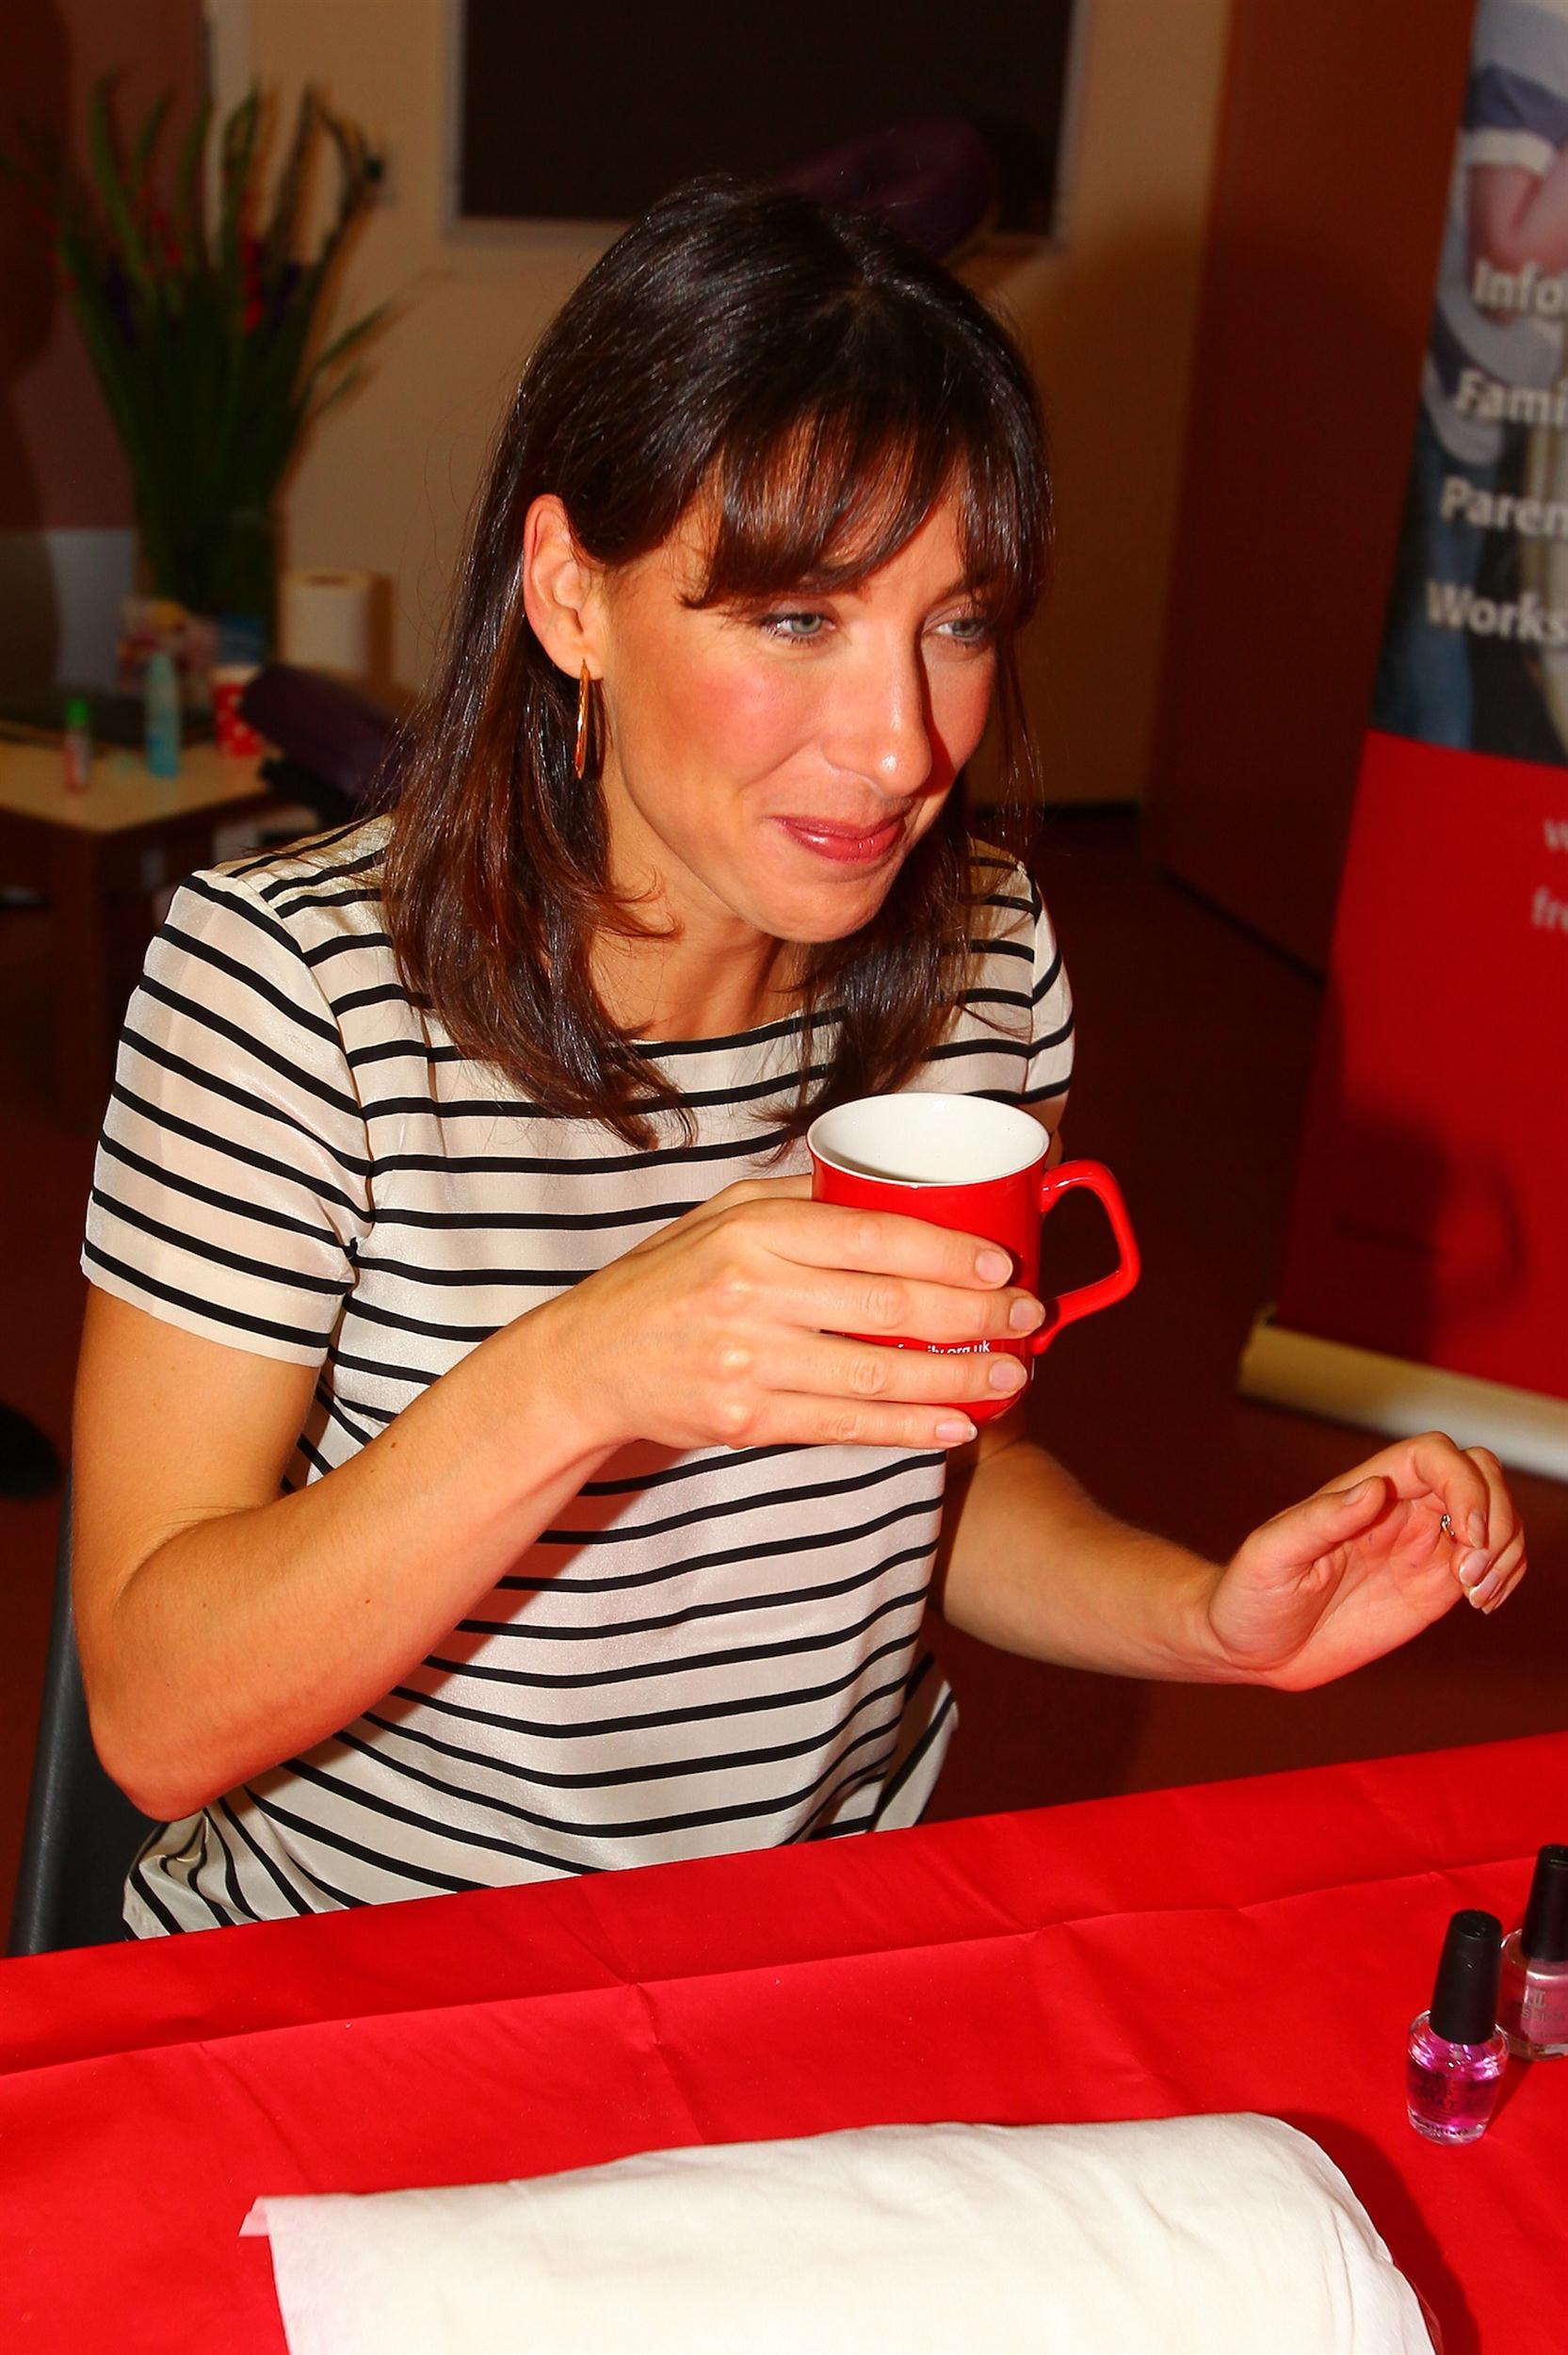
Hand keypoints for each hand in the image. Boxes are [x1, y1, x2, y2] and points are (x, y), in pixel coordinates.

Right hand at [535, 1174, 1044, 1453]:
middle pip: (887, 1304)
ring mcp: (750, 1361)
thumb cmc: (666, 1281)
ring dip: (956, 1377)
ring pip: (876, 1372)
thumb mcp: (722, 1216)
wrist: (588, 1362)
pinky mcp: (748, 1419)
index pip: (871, 1236)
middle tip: (1029, 1318)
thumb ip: (803, 1202)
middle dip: (973, 1314)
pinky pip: (845, 1425)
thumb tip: (891, 1190)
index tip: (1001, 1263)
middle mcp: (752, 1292)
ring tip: (1011, 1375)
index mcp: (754, 1231)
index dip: (947, 1252)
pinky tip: (956, 1425)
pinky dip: (908, 1427)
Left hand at [1205, 1433, 1526, 1690]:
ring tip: (1477, 1595)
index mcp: (1362, 1491)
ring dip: (1507, 1549)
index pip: (1435, 1456)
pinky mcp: (1433, 1586)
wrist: (1249, 1647)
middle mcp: (1399, 1510)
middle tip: (1471, 1572)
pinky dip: (1506, 1575)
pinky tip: (1483, 1603)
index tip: (1468, 1535)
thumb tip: (1374, 1489)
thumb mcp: (1271, 1555)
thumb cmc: (1247, 1595)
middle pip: (1479, 1476)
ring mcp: (1420, 1546)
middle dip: (1498, 1515)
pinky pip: (1490, 1562)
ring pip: (1495, 1518)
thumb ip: (1320, 1520)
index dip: (1465, 1484)